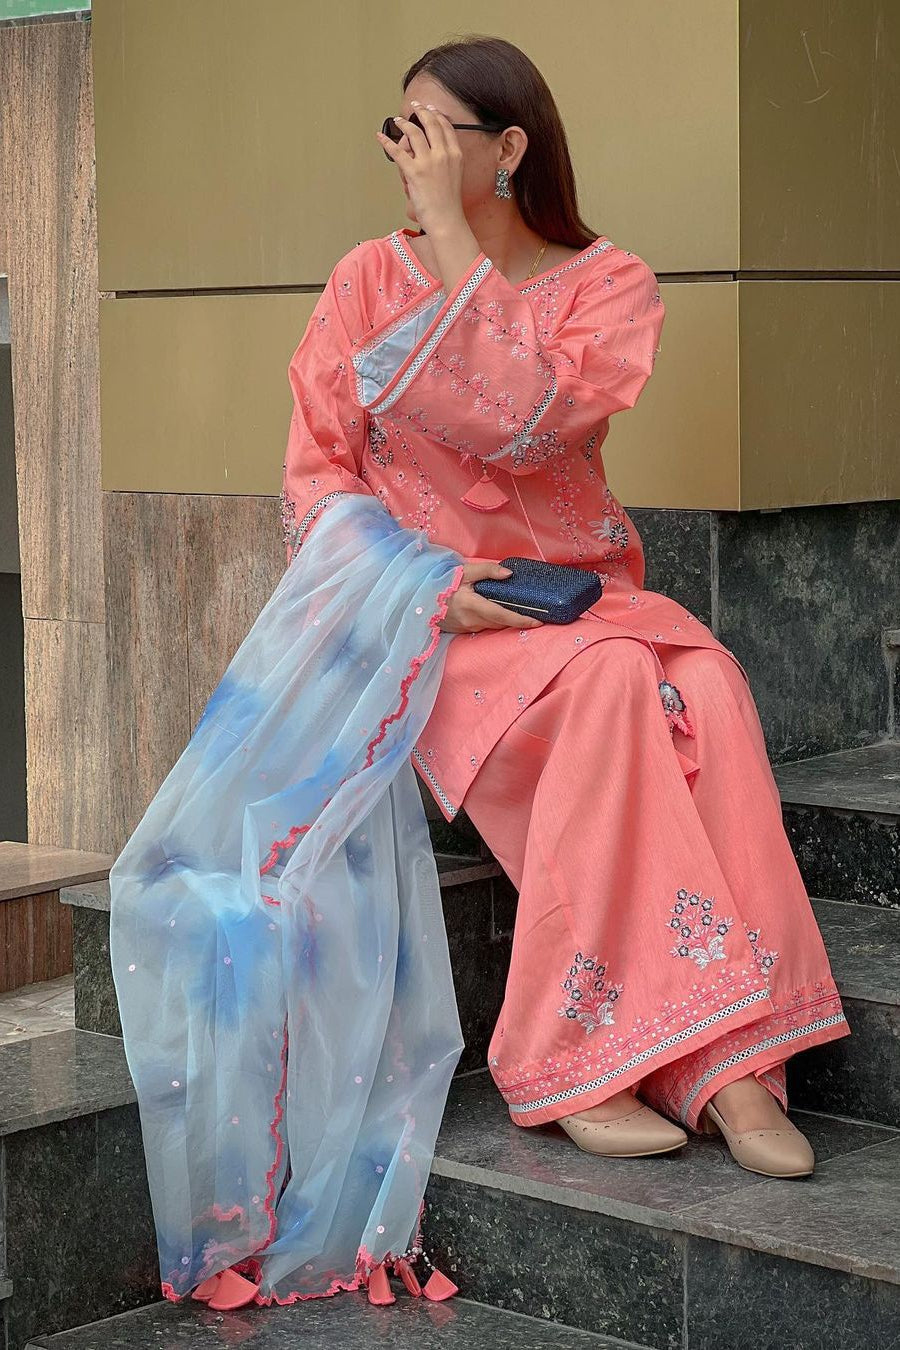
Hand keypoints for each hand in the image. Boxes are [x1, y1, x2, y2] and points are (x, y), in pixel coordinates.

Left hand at [376, 103, 465, 234]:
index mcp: (455, 155)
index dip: (437, 115)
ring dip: (404, 124)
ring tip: (398, 120)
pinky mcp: (414, 171)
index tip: (431, 110)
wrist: (447, 219)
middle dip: (421, 111)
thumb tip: (430, 154)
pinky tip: (381, 138)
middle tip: (415, 106)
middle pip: (431, 124)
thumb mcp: (455, 176)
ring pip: (414, 133)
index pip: (446, 127)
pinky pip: (397, 152)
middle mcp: (443, 154)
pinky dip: (387, 143)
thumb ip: (446, 161)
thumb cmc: (449, 203)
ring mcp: (428, 162)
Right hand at [438, 559, 542, 633]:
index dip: (521, 620)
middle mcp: (470, 620)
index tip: (537, 622)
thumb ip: (487, 571)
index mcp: (471, 605)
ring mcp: (465, 627)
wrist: (417, 598)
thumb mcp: (463, 571)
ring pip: (492, 626)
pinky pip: (483, 626)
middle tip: (534, 614)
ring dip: (505, 621)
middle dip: (517, 621)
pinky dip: (493, 621)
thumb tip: (509, 574)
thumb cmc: (440, 582)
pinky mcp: (462, 630)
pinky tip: (496, 612)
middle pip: (500, 623)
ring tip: (519, 612)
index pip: (501, 615)